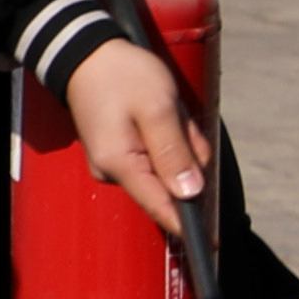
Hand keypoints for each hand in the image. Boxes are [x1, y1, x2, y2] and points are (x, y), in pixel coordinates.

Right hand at [62, 35, 212, 243]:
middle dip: (188, 155)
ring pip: (169, 166)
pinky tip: (161, 112)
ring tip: (166, 109)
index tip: (211, 245)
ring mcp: (116, 163)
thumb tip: (191, 194)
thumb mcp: (158, 109)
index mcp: (120, 165)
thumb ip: (175, 153)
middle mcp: (114, 171)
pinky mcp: (121, 152)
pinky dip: (170, 135)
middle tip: (178, 118)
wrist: (86, 53)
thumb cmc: (123, 76)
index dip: (188, 226)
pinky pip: (159, 153)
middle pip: (172, 182)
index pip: (161, 207)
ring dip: (180, 140)